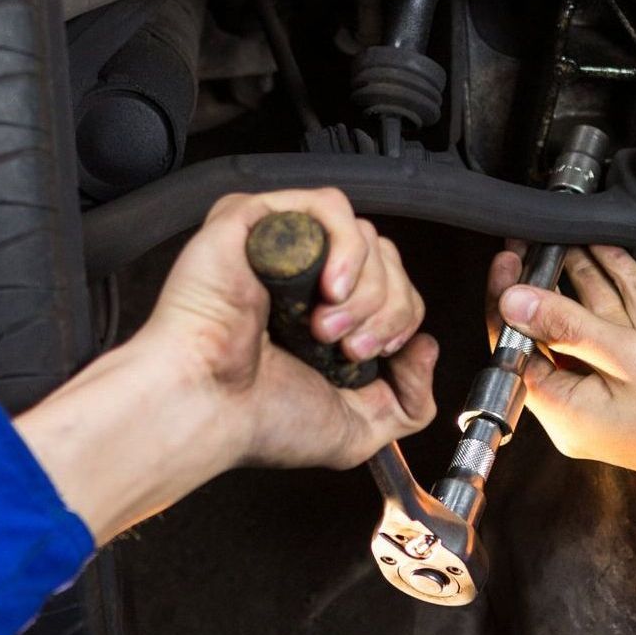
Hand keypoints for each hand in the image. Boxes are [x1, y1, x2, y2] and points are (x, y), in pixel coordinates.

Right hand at [133, 188, 437, 472]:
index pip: (395, 289)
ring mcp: (282, 245)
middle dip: (385, 309)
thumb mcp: (359, 429)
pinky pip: (329, 205)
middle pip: (388, 259)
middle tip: (347, 350)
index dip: (400, 320)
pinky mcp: (256, 218)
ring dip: (365, 288)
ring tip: (325, 328)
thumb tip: (427, 347)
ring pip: (365, 235)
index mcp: (326, 317)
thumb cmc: (258, 420)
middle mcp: (306, 278)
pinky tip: (329, 288)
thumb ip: (410, 402)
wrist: (208, 408)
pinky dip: (347, 247)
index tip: (371, 358)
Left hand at [489, 242, 635, 507]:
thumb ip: (569, 325)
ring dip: (585, 280)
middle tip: (533, 245)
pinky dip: (623, 290)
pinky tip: (610, 256)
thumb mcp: (628, 358)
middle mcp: (593, 403)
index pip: (519, 352)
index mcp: (570, 414)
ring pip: (597, 322)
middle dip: (546, 286)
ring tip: (565, 239)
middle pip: (556, 334)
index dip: (509, 305)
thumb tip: (515, 303)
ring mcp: (627, 386)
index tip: (510, 264)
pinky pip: (632, 324)